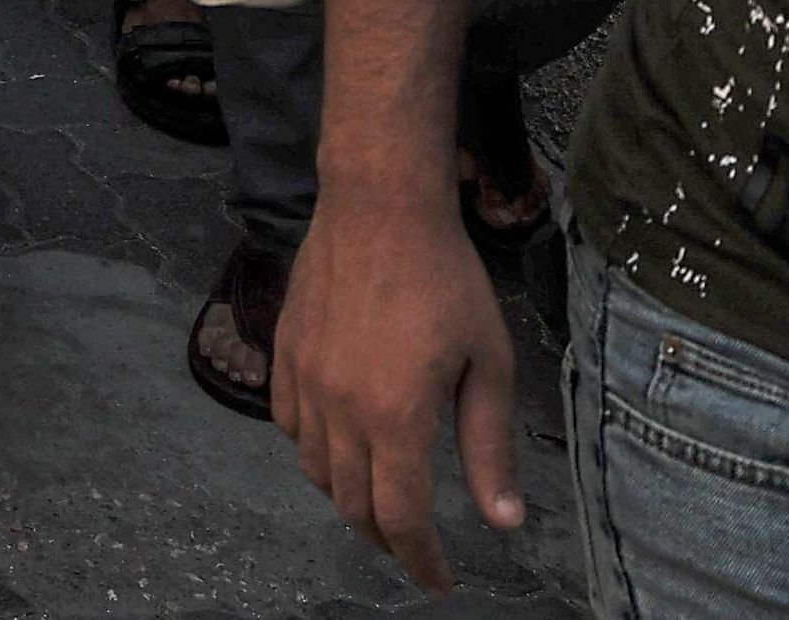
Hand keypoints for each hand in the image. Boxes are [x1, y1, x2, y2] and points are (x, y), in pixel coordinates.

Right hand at [274, 191, 526, 589]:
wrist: (378, 207)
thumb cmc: (446, 280)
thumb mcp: (488, 364)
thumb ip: (490, 447)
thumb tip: (503, 522)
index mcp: (397, 418)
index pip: (401, 518)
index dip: (420, 560)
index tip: (440, 580)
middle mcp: (340, 408)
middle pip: (352, 503)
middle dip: (385, 538)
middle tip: (415, 546)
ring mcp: (304, 380)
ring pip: (315, 469)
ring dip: (346, 497)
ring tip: (379, 498)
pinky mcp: (285, 353)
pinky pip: (288, 423)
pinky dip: (313, 451)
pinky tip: (338, 443)